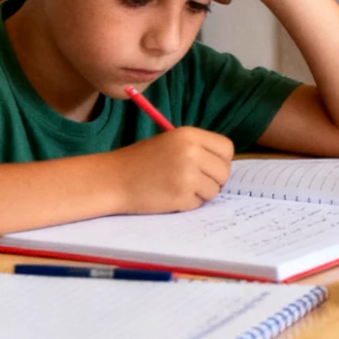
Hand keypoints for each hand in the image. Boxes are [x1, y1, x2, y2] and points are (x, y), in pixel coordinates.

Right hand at [111, 128, 233, 213]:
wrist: (112, 179)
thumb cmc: (140, 161)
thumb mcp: (170, 142)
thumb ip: (198, 148)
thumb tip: (224, 164)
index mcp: (190, 135)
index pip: (226, 148)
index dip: (220, 160)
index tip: (210, 167)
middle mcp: (192, 153)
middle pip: (224, 171)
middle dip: (213, 179)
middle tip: (194, 181)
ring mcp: (187, 176)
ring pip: (214, 190)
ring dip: (201, 193)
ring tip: (178, 187)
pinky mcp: (181, 196)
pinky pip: (199, 203)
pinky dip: (188, 203)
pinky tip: (170, 196)